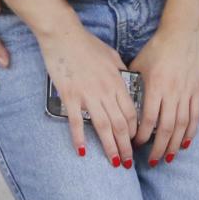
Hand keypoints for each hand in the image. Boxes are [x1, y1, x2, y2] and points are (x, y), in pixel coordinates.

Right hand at [39, 24, 138, 164]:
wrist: (64, 36)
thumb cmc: (88, 45)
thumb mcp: (112, 56)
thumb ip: (120, 72)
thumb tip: (126, 83)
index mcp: (117, 81)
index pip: (131, 112)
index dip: (134, 130)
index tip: (134, 142)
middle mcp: (105, 91)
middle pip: (119, 124)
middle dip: (125, 145)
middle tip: (128, 162)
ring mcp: (87, 95)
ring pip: (103, 126)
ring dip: (109, 147)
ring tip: (114, 163)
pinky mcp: (69, 96)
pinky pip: (76, 122)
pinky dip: (79, 138)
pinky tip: (82, 152)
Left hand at [128, 21, 198, 168]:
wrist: (183, 32)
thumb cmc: (157, 47)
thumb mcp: (138, 64)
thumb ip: (131, 84)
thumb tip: (120, 100)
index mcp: (155, 86)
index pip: (148, 119)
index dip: (142, 136)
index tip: (135, 145)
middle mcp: (172, 92)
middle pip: (165, 128)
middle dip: (158, 148)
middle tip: (152, 162)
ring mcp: (187, 92)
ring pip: (181, 125)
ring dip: (174, 144)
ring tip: (169, 158)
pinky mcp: (197, 90)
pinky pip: (195, 115)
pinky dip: (191, 131)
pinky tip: (186, 143)